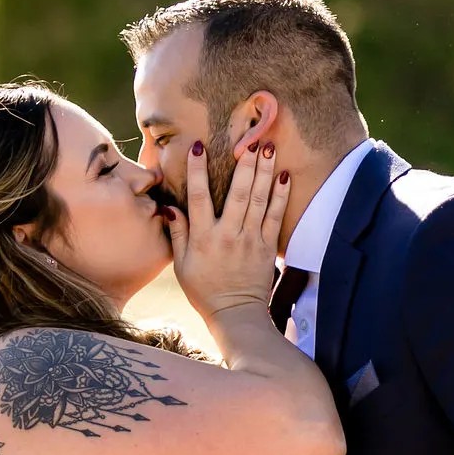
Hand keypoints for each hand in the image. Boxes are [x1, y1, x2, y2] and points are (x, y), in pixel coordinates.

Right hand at [169, 139, 291, 320]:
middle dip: (244, 165)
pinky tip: (284, 176)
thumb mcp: (182, 265)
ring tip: (268, 148)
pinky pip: (275, 217)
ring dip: (263, 173)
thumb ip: (178, 234)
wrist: (236, 313)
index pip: (198, 198)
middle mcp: (228, 236)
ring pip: (257, 200)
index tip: (198, 147)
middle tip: (250, 140)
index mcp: (203, 239)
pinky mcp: (267, 247)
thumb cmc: (204, 290)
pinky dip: (280, 196)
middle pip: (236, 194)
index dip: (197, 171)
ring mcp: (250, 240)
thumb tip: (169, 207)